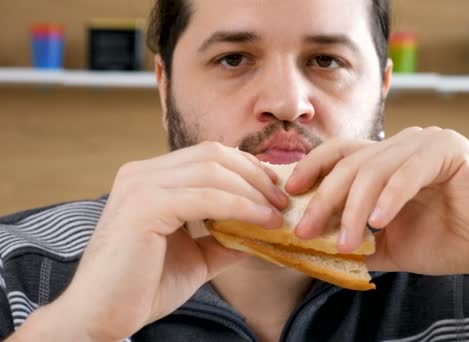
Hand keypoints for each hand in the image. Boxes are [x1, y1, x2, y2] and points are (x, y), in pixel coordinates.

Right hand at [31, 142, 286, 340]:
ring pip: (212, 170)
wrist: (102, 317)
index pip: (209, 156)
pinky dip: (240, 206)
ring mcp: (140, 186)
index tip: (275, 190)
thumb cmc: (143, 287)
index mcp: (150, 178)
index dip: (247, 168)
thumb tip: (261, 230)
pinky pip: (205, 197)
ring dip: (253, 190)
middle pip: (214, 155)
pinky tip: (262, 220)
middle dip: (255, 175)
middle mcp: (141, 173)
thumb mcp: (195, 256)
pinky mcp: (144, 206)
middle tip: (283, 201)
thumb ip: (224, 237)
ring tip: (277, 213)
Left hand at [288, 127, 468, 302]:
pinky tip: (379, 223)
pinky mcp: (451, 150)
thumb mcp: (388, 244)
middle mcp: (403, 144)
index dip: (311, 169)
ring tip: (345, 241)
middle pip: (349, 162)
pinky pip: (409, 171)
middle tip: (304, 230)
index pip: (340, 153)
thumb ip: (355, 239)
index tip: (291, 195)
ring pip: (374, 167)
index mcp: (387, 159)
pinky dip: (390, 197)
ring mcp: (426, 143)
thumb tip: (312, 248)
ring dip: (353, 207)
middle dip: (323, 198)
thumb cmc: (447, 242)